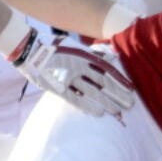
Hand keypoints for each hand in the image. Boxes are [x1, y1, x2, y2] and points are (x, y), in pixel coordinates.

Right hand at [14, 32, 135, 117]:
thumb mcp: (76, 47)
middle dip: (117, 95)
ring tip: (117, 111)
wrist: (30, 51)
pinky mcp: (58, 87)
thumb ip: (93, 54)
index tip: (131, 90)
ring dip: (106, 102)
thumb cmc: (56, 48)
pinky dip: (87, 106)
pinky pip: (75, 99)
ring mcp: (68, 78)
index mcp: (84, 56)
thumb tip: (111, 56)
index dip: (120, 81)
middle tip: (129, 105)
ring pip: (92, 92)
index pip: (107, 70)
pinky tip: (99, 113)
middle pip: (103, 83)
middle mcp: (79, 67)